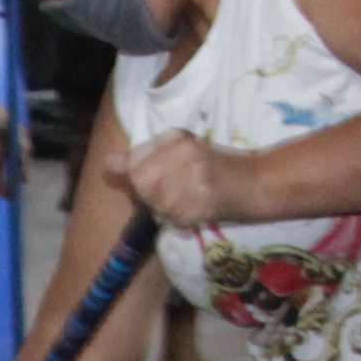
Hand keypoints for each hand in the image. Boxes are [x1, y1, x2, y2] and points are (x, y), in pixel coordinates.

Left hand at [114, 126, 241, 230]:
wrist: (253, 183)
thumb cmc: (215, 164)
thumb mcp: (181, 147)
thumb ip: (144, 155)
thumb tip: (107, 164)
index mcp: (176, 141)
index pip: (135, 164)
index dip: (141, 175)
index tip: (158, 177)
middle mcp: (181, 159)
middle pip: (142, 185)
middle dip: (151, 193)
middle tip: (176, 189)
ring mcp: (188, 185)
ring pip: (154, 205)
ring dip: (164, 207)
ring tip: (187, 198)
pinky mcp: (195, 208)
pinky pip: (170, 219)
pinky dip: (177, 219)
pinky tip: (193, 209)